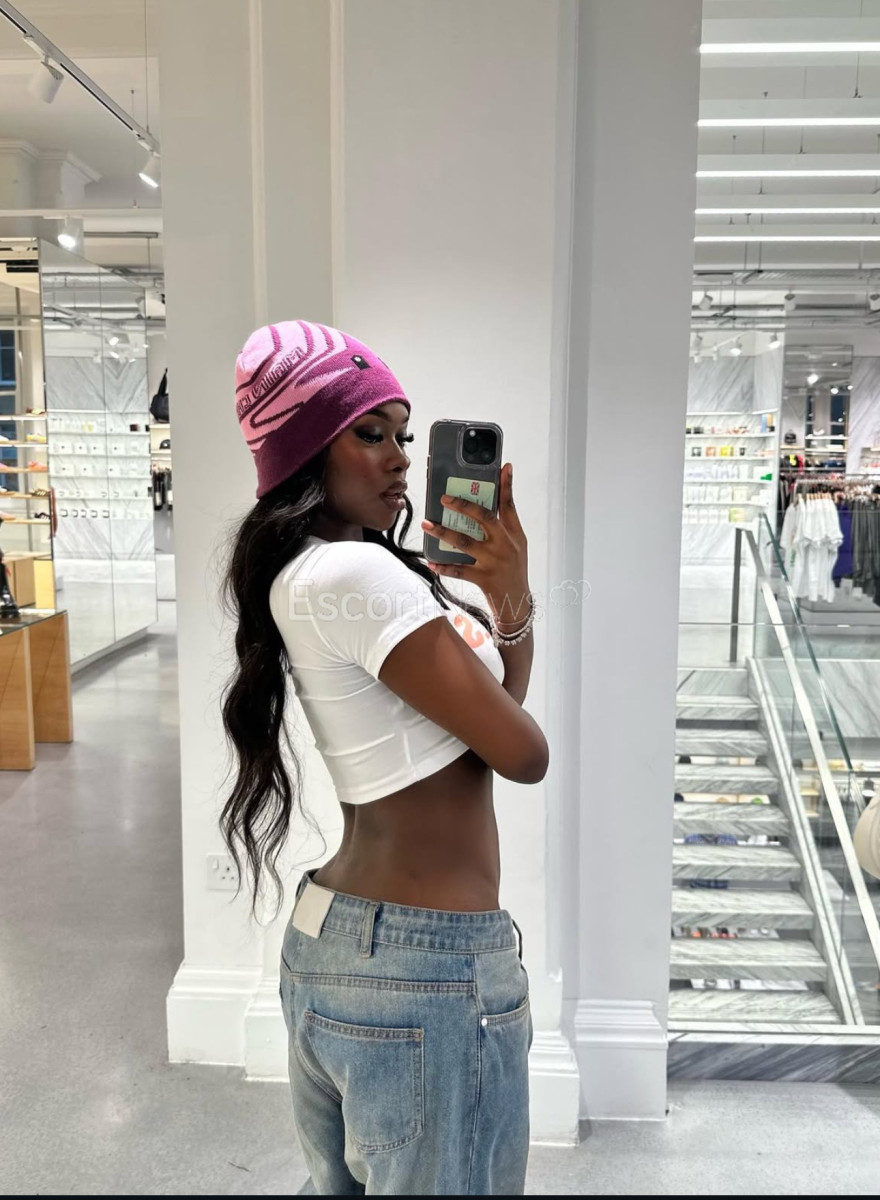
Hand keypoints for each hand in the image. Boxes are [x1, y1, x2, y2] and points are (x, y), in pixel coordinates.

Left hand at [420, 463, 530, 625]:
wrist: (517, 603)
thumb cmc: (514, 570)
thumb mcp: (517, 546)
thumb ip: (504, 527)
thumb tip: (482, 506)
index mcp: (515, 534)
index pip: (510, 506)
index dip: (507, 485)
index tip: (504, 467)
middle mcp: (506, 545)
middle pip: (485, 518)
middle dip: (464, 506)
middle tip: (444, 498)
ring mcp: (494, 562)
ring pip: (466, 542)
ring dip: (444, 532)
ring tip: (427, 524)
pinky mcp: (484, 578)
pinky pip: (459, 571)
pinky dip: (444, 567)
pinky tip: (431, 563)